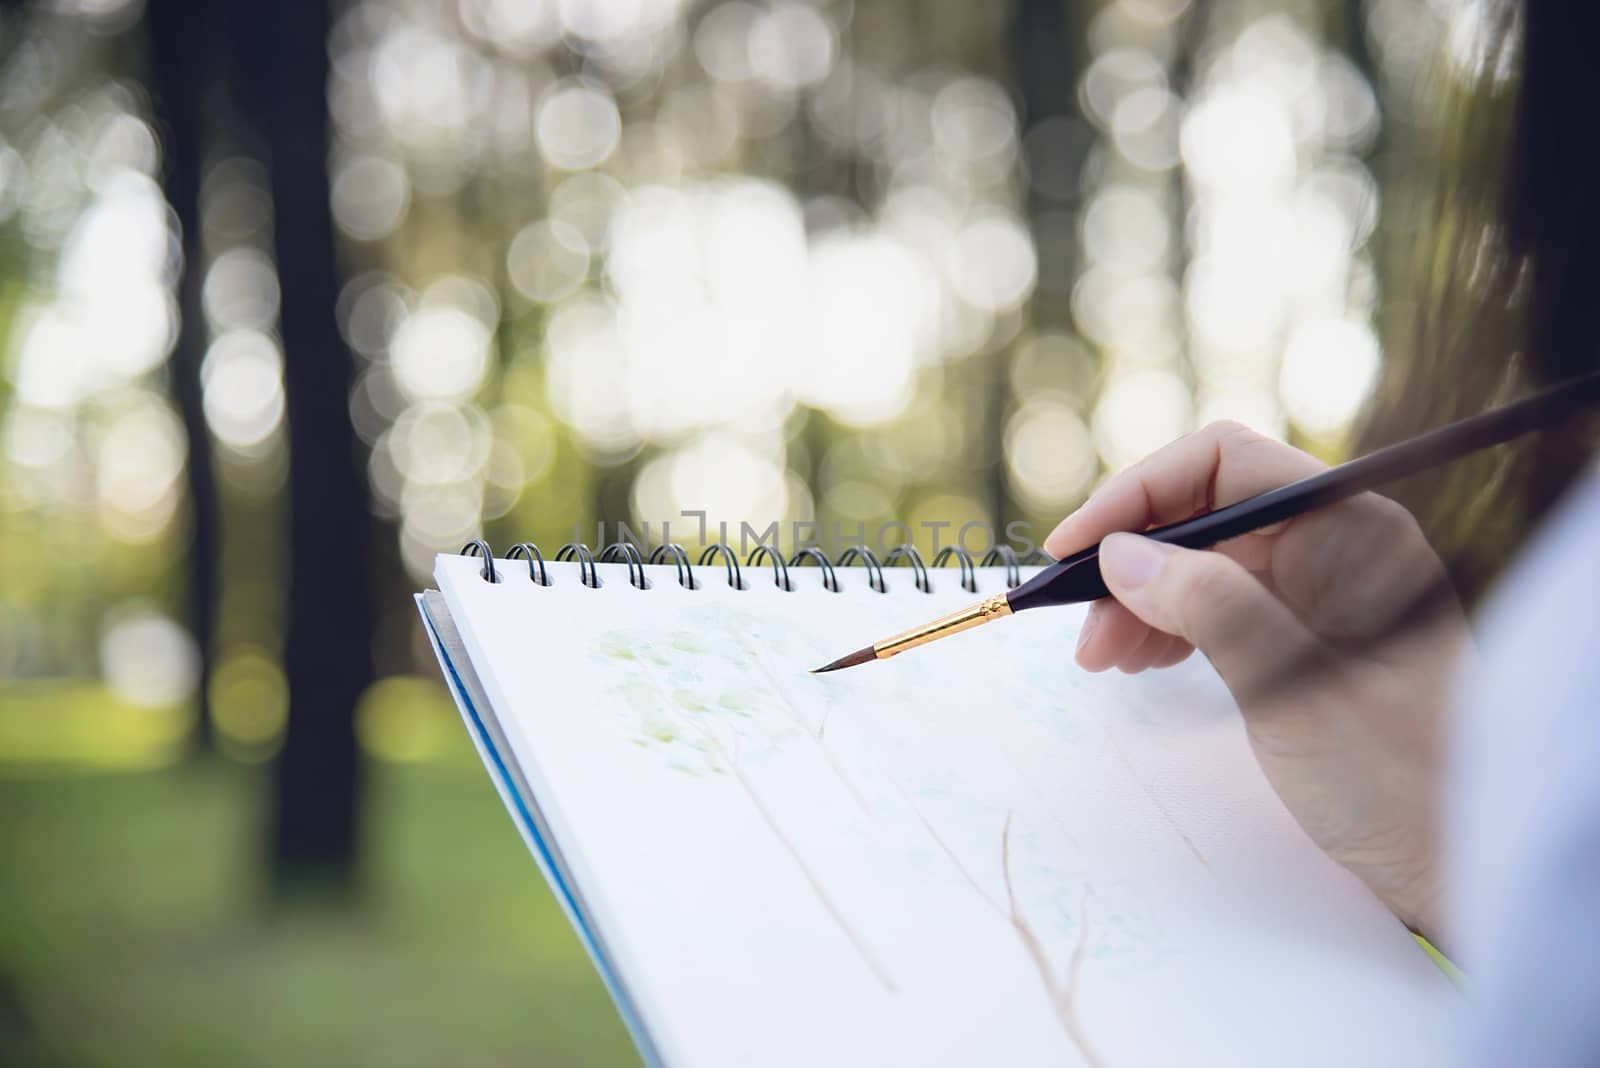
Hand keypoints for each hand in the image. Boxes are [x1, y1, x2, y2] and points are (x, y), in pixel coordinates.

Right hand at [1045, 421, 1470, 943]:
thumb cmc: (1395, 781)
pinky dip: (1169, 624)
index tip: (1073, 548)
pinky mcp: (1304, 629)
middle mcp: (1336, 541)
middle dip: (1131, 558)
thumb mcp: (1294, 691)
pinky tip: (1142, 661)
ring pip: (1201, 559)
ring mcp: (1320, 586)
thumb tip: (1121, 554)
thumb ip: (1210, 608)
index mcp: (1350, 529)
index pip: (1222, 464)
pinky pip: (1218, 601)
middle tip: (1082, 629)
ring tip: (1104, 658)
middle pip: (1204, 511)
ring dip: (1140, 598)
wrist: (1453, 864)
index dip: (1137, 494)